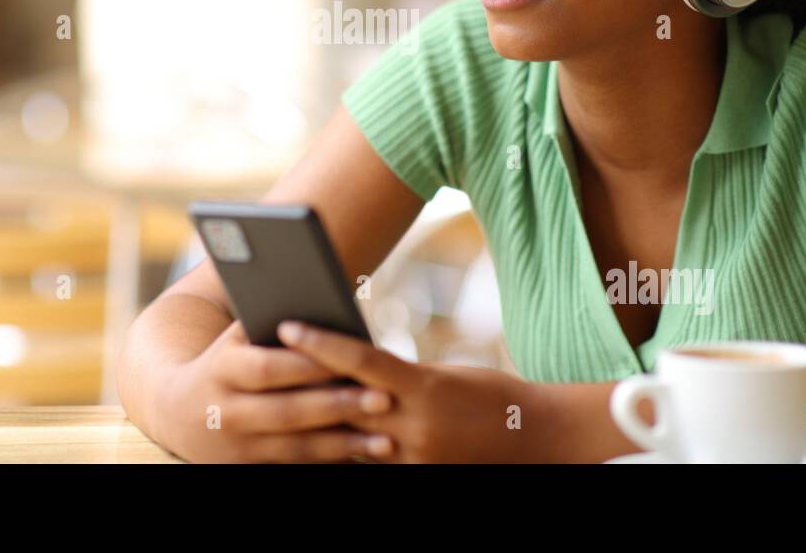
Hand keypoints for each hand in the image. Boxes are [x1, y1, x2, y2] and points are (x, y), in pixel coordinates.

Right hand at [151, 319, 397, 462]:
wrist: (176, 411)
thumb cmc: (225, 360)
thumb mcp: (234, 338)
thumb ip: (268, 322)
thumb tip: (319, 298)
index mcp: (222, 369)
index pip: (268, 368)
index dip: (307, 365)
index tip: (350, 360)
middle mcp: (226, 412)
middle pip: (288, 411)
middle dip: (338, 406)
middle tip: (383, 399)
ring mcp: (236, 446)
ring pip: (296, 448)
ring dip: (343, 444)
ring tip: (387, 439)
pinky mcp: (247, 469)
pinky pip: (296, 466)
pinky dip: (331, 461)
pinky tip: (363, 456)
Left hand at [276, 320, 553, 461]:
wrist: (537, 438)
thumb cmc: (492, 395)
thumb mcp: (444, 375)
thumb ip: (400, 376)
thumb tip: (354, 366)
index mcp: (425, 388)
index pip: (361, 361)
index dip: (321, 342)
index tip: (288, 324)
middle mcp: (416, 427)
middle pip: (346, 404)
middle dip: (307, 385)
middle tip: (268, 364)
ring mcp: (416, 460)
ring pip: (351, 441)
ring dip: (320, 423)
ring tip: (284, 403)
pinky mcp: (418, 479)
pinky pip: (370, 465)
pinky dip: (348, 450)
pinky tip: (322, 440)